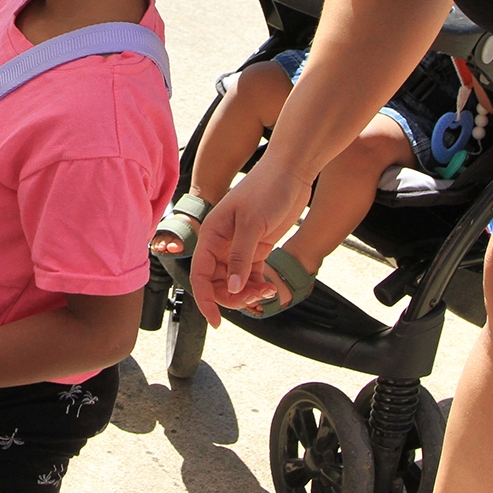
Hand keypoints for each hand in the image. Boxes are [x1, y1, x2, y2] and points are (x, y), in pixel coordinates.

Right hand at [189, 161, 312, 325]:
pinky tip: (270, 288)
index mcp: (211, 234)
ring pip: (234, 282)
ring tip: (268, 291)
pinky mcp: (257, 248)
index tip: (216, 321)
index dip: (205, 299)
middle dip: (232, 297)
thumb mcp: (252, 224)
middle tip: (256, 297)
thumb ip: (241, 257)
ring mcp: (239, 247)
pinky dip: (257, 286)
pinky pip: (250, 276)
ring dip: (247, 293)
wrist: (291, 172)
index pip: (201, 274)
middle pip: (217, 283)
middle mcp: (221, 243)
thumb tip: (232, 289)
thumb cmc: (267, 189)